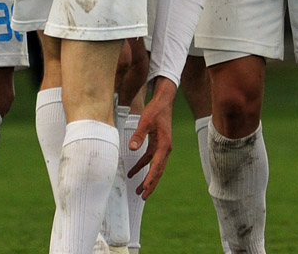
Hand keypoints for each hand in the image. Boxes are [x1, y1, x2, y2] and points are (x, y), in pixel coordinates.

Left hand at [127, 78, 175, 198]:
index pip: (157, 166)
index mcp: (164, 145)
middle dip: (151, 184)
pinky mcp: (158, 143)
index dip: (150, 178)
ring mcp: (162, 147)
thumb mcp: (145, 121)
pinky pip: (150, 159)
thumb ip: (139, 135)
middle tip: (143, 196)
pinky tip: (134, 171)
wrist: (163, 101)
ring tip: (139, 190)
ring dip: (147, 178)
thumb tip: (132, 148)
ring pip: (155, 167)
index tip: (144, 189)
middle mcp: (165, 148)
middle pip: (158, 171)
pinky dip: (143, 166)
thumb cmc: (155, 110)